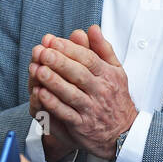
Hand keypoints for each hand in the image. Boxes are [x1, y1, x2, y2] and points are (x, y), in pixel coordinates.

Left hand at [29, 25, 137, 160]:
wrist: (124, 133)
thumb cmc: (116, 97)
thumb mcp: (116, 70)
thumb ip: (102, 49)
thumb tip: (92, 28)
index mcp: (107, 75)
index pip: (88, 59)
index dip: (69, 49)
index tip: (52, 41)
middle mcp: (100, 91)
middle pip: (78, 74)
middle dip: (59, 62)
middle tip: (42, 52)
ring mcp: (91, 109)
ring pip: (70, 94)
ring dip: (53, 82)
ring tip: (38, 69)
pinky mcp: (81, 125)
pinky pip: (66, 114)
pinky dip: (52, 104)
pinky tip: (40, 94)